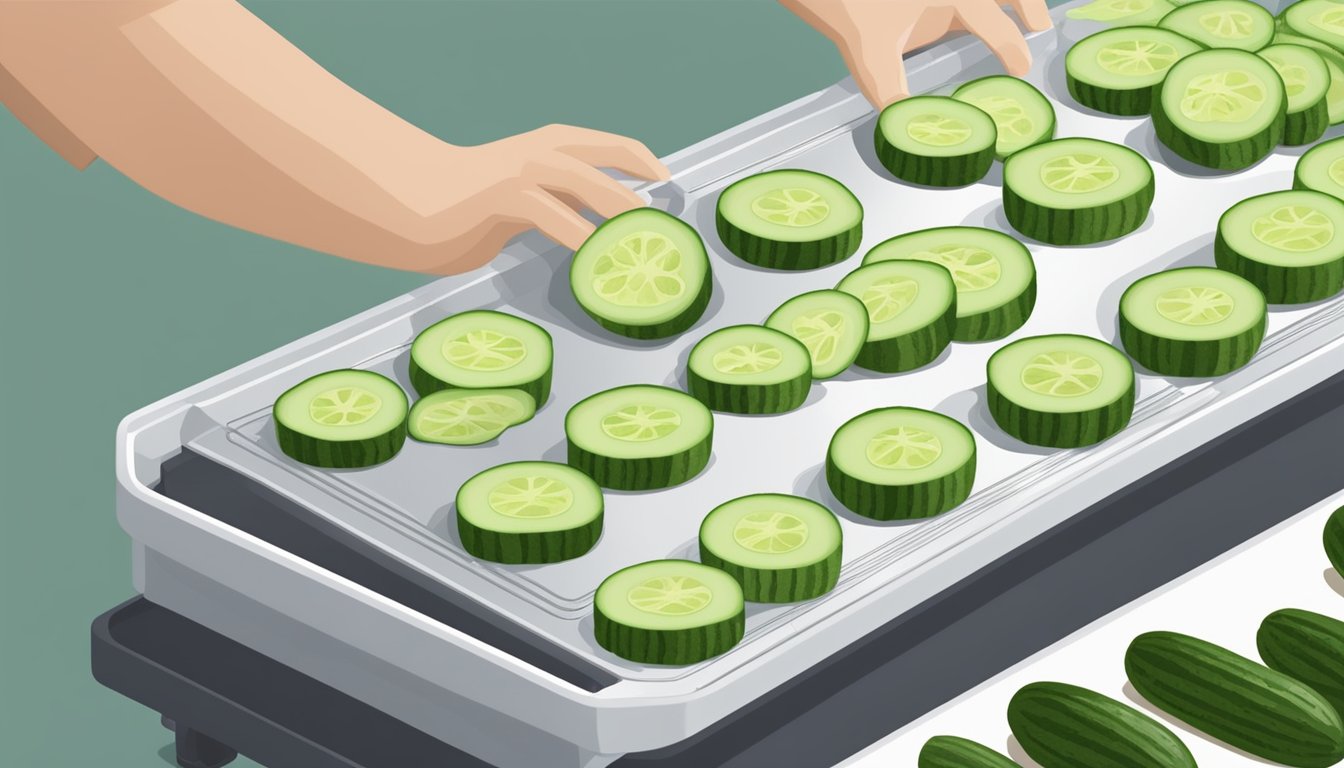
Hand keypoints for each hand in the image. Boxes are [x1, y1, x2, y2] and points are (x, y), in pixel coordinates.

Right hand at [393, 124, 669, 273]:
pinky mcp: (505, 197)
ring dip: (619, 211)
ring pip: (586, 184)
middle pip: (606, 162)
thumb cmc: (468, 209)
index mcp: (550, 145)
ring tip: (643, 240)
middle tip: (665, 225)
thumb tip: (599, 230)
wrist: (413, 206)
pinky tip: (595, 256)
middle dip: (640, 193)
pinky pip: (553, 216)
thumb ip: (560, 206)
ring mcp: (523, 171)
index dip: (642, 161)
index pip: (610, 145)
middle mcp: (542, 151)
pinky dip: (579, 237)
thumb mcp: (527, 203)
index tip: (667, 183)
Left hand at [781, 0, 1052, 108]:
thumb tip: (910, 128)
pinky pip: (970, 3)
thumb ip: (893, 95)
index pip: (993, 22)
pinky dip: (982, 7)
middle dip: (1027, 5)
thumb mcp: (870, 57)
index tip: (1021, 68)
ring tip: (1027, 18)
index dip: (1010, 46)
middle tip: (1039, 27)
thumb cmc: (852, 11)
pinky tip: (989, 16)